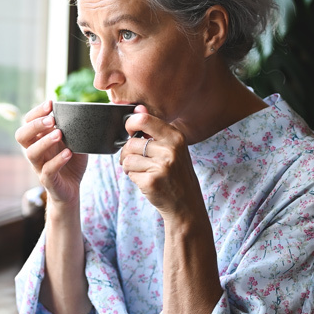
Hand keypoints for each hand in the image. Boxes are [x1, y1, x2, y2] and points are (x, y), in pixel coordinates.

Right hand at [15, 100, 88, 204]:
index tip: (50, 103)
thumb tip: (84, 112)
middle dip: (35, 125)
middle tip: (52, 119)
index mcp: (39, 139)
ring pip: (31, 153)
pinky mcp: (48, 180)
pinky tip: (68, 153)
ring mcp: (39, 166)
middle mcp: (35, 151)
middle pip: (22, 135)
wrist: (72, 190)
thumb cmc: (71, 163)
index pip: (28, 122)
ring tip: (59, 134)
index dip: (36, 112)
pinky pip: (47, 170)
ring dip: (44, 141)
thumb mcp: (74, 142)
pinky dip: (58, 160)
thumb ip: (74, 129)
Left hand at [119, 105, 205, 223]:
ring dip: (129, 167)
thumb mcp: (172, 148)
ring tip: (142, 172)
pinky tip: (146, 181)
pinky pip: (129, 173)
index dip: (130, 125)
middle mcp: (171, 150)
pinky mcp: (152, 182)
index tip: (130, 132)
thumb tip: (138, 108)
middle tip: (135, 160)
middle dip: (127, 152)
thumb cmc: (176, 174)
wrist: (187, 205)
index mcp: (176, 137)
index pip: (144, 119)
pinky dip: (133, 178)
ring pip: (127, 158)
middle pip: (131, 142)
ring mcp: (162, 166)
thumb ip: (155, 129)